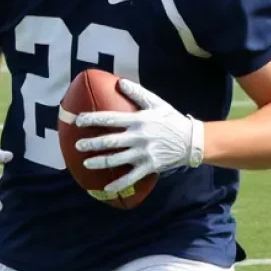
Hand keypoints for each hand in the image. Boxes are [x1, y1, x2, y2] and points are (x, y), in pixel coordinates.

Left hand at [75, 79, 203, 195]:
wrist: (192, 141)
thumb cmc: (171, 120)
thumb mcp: (156, 103)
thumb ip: (138, 93)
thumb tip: (119, 81)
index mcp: (138, 120)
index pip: (110, 119)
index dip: (92, 119)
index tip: (78, 121)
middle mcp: (139, 137)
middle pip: (110, 141)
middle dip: (91, 144)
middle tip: (77, 146)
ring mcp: (144, 153)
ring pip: (117, 159)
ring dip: (99, 162)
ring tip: (85, 163)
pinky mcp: (150, 166)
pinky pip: (132, 177)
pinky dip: (119, 184)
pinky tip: (107, 188)